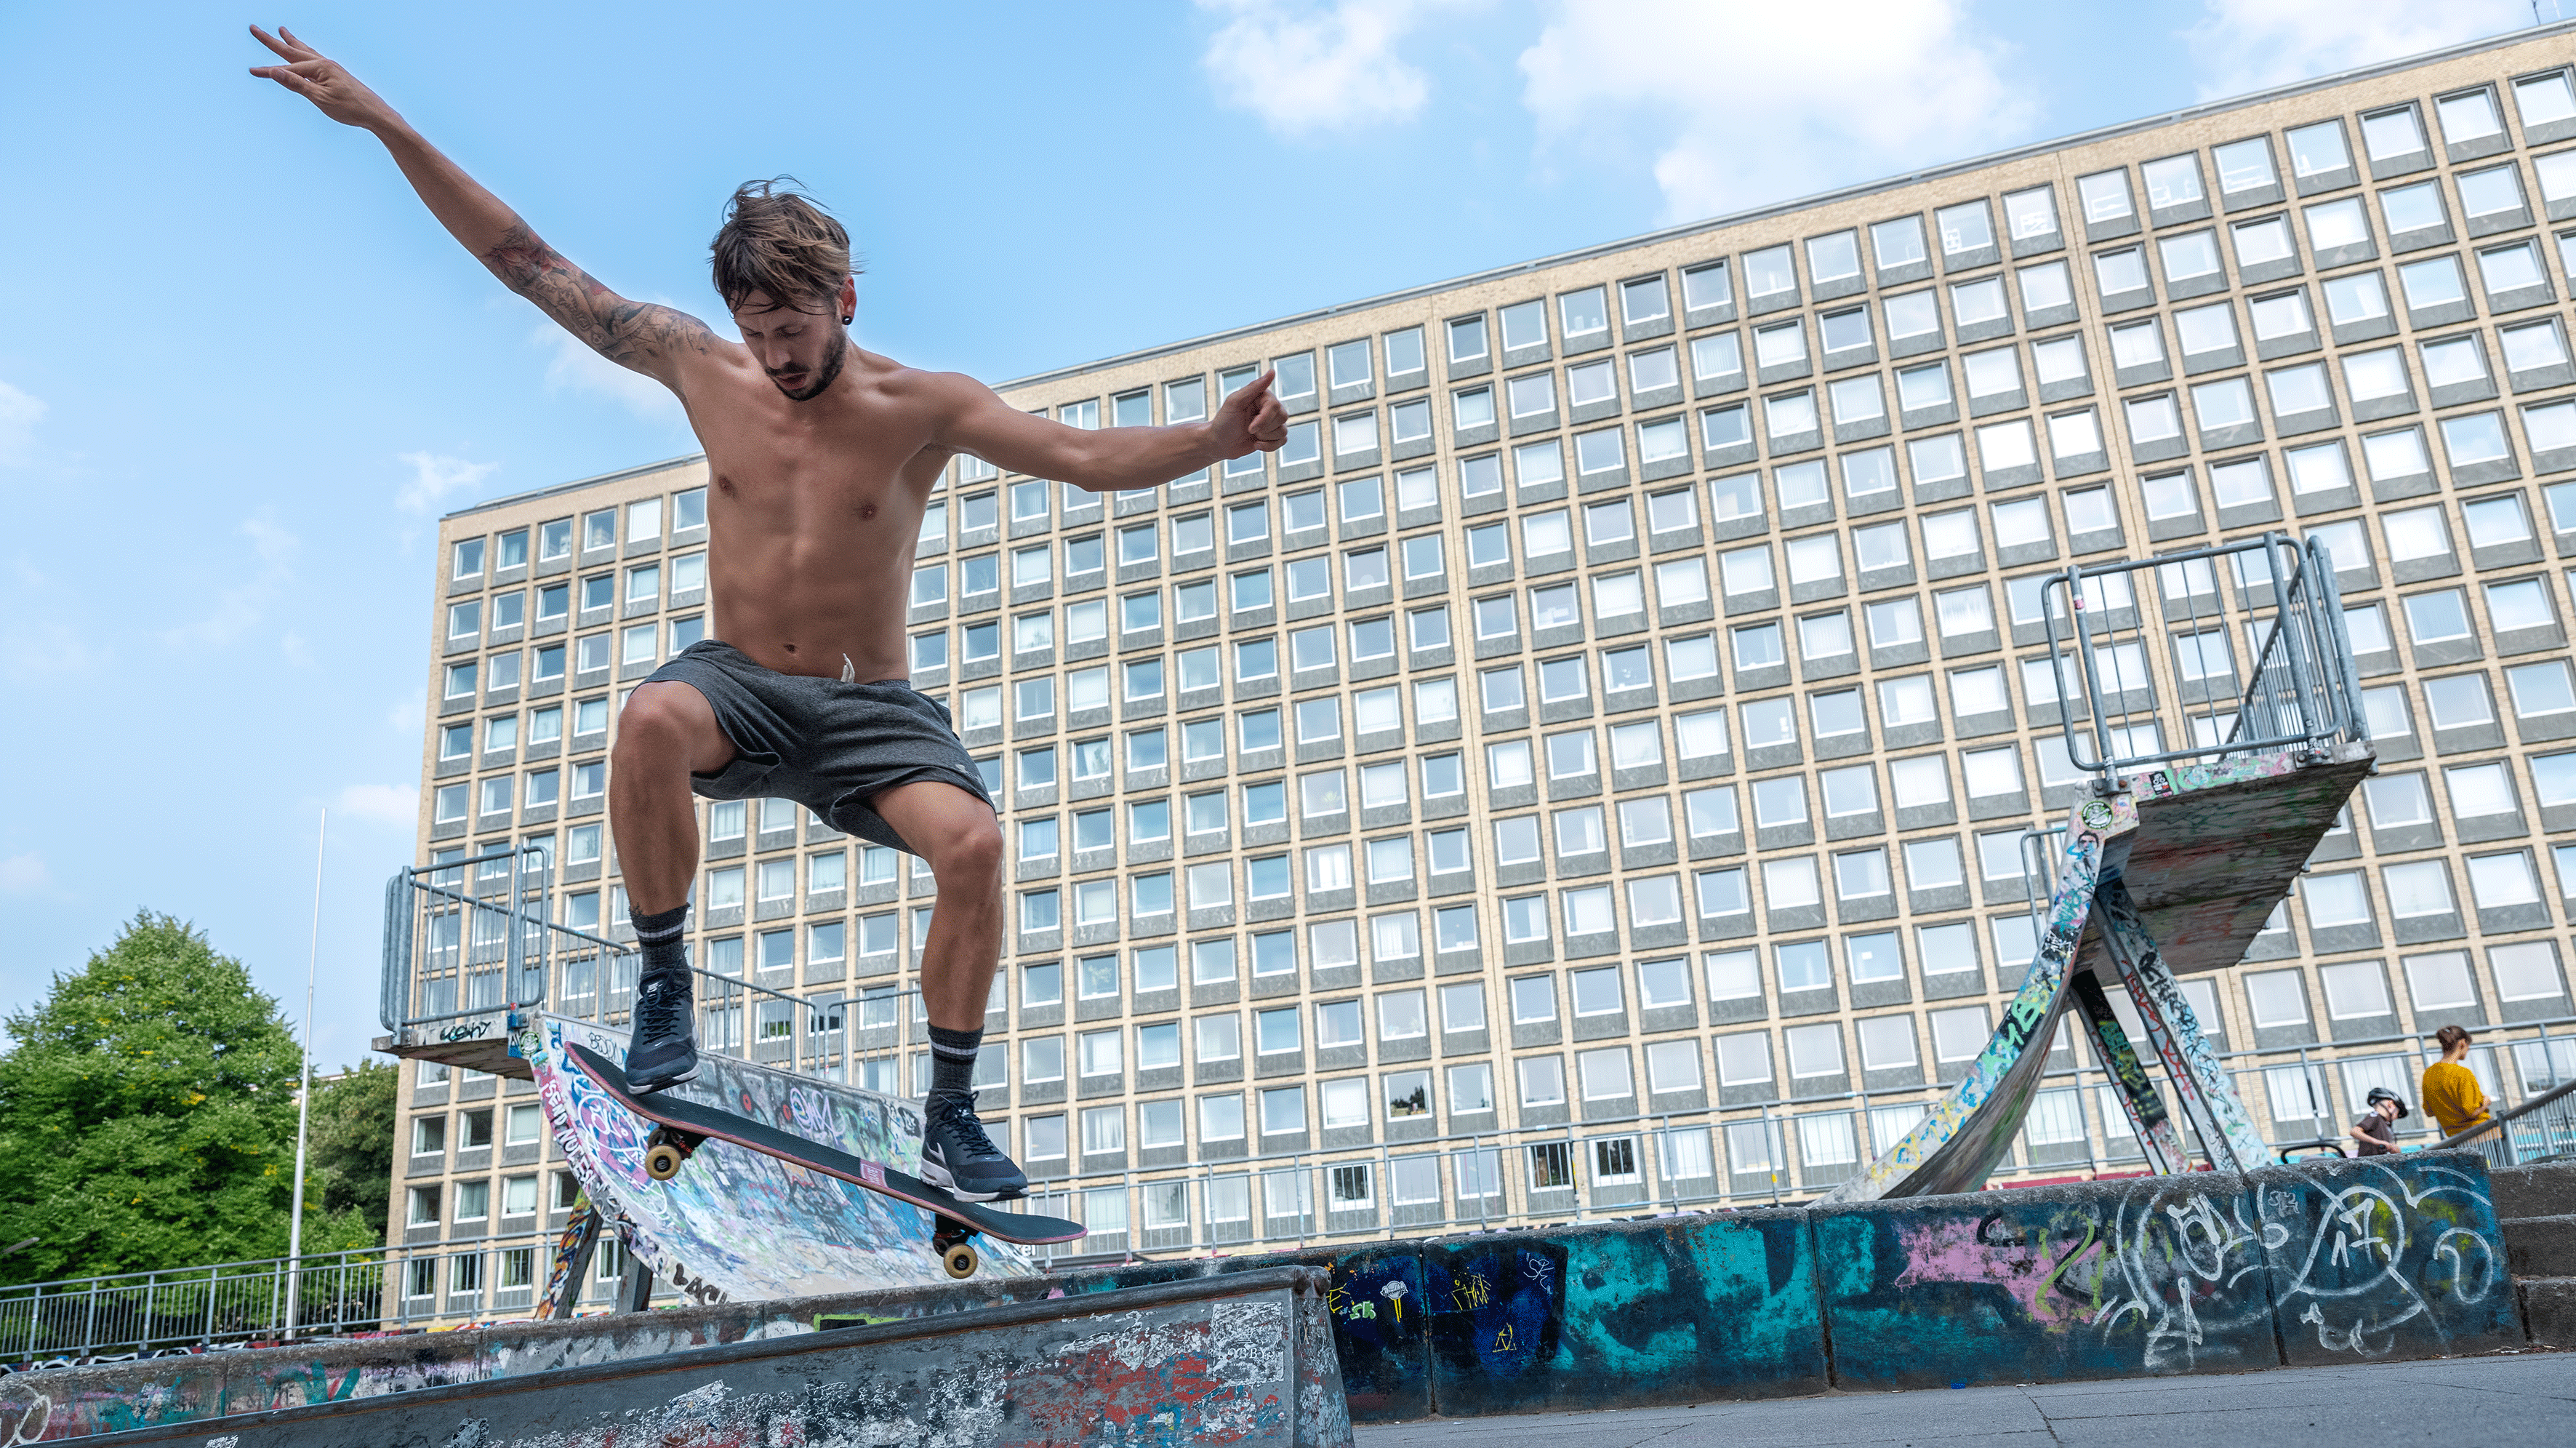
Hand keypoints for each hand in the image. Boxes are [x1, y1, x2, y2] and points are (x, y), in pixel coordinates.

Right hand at [247, 25, 400, 131]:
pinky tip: (306, 54)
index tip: (251, 71)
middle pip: (293, 50)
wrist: (376, 114)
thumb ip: (297, 84)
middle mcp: (325, 63)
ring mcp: (332, 68)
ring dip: (292, 41)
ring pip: (306, 51)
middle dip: (273, 40)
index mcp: (319, 67)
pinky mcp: (337, 74)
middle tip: (254, 28)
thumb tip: (274, 71)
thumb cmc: (350, 108)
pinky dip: (306, 53)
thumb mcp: (320, 99)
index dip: (268, 71)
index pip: (287, 67)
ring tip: (282, 31)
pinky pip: (316, 59)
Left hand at [1212, 370, 1288, 456]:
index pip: (1274, 405)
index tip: (1250, 428)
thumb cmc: (1224, 421)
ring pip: (1283, 430)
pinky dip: (1269, 446)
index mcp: (1262, 396)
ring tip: (1252, 435)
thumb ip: (1254, 387)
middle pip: (1283, 417)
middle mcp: (1269, 407)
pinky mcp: (1273, 435)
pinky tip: (1256, 444)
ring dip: (1265, 438)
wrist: (1219, 444)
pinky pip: (1283, 441)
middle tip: (1249, 429)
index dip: (1264, 419)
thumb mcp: (1235, 402)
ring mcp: (1272, 422)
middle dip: (1265, 428)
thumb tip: (1272, 371)